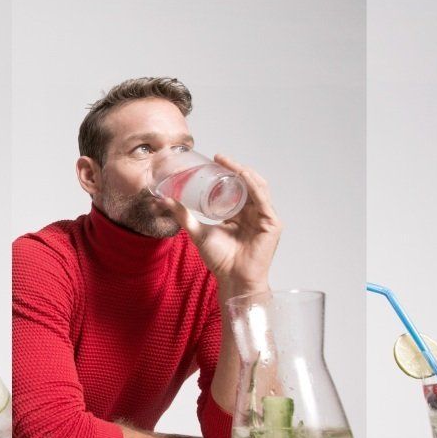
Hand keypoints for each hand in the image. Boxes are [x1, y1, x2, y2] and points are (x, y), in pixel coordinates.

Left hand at [170, 153, 281, 297]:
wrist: (232, 280)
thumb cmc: (220, 260)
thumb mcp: (197, 232)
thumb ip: (183, 216)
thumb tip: (164, 199)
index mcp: (240, 214)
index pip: (237, 186)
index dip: (228, 171)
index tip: (214, 159)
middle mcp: (254, 213)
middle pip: (248, 183)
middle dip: (235, 168)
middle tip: (219, 157)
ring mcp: (265, 218)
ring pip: (257, 187)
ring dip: (243, 172)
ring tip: (228, 163)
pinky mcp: (272, 225)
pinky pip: (263, 200)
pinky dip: (254, 186)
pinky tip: (244, 176)